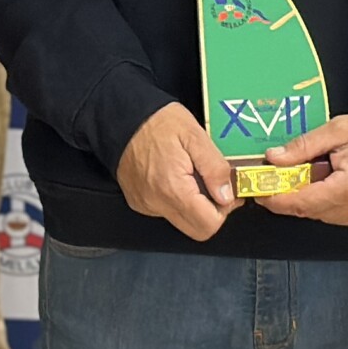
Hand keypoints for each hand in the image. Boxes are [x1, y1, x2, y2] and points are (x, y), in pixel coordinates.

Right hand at [116, 101, 238, 239]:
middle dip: (212, 212)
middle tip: (215, 186)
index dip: (224, 210)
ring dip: (195, 206)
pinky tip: (178, 177)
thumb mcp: (194, 135)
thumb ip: (214, 167)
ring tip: (194, 176)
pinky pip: (167, 212)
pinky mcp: (139, 202)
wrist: (119, 118)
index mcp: (172, 188)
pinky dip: (179, 200)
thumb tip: (226, 195)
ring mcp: (146, 204)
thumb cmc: (156, 122)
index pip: (208, 224)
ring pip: (183, 221)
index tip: (227, 191)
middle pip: (196, 230)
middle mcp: (156, 202)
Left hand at [254, 112, 347, 228]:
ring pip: (325, 217)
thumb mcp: (338, 130)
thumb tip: (274, 158)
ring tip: (312, 178)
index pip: (302, 203)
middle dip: (292, 198)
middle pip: (311, 212)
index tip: (259, 193)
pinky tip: (333, 187)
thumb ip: (304, 145)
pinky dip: (331, 205)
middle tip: (278, 181)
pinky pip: (341, 218)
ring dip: (312, 201)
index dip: (277, 200)